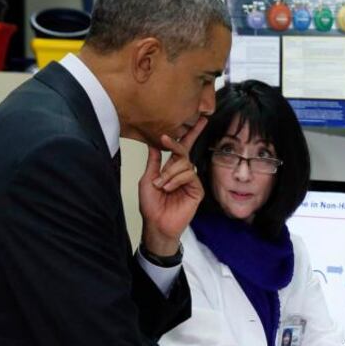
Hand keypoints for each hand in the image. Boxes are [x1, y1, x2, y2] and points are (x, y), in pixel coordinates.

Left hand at [139, 118, 206, 255]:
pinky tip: (168, 188)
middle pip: (185, 152)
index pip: (181, 149)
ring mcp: (191, 181)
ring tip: (161, 185)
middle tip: (166, 138)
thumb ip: (153, 162)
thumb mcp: (147, 179)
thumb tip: (155, 144)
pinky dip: (176, 180)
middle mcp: (183, 173)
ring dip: (169, 172)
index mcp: (171, 169)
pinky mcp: (197, 190)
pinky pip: (189, 175)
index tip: (193, 121)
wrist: (156, 224)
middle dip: (177, 144)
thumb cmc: (151, 205)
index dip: (187, 135)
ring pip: (184, 164)